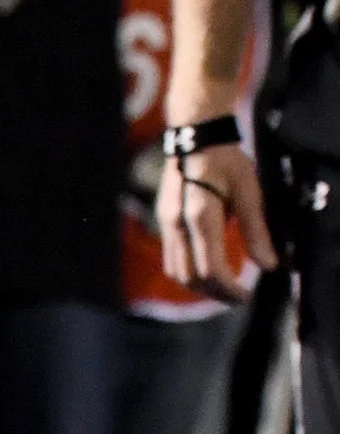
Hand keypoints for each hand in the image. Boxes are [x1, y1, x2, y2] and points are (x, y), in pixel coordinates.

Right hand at [157, 140, 275, 303]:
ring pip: (176, 272)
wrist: (195, 137)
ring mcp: (166, 225)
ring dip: (198, 286)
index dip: (229, 289)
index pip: (211, 269)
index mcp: (201, 218)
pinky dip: (188, 272)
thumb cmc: (226, 161)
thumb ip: (257, 230)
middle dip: (214, 293)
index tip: (246, 295)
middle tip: (237, 297)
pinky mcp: (164, 222)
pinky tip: (206, 268)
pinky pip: (172, 259)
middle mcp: (177, 226)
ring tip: (222, 286)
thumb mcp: (250, 192)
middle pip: (191, 277)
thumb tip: (269, 265)